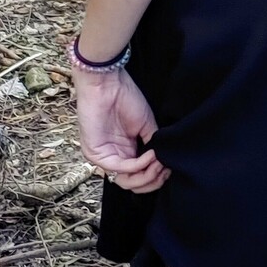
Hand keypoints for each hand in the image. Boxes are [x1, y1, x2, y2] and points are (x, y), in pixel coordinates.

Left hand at [74, 69, 168, 194]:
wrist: (107, 83)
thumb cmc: (124, 97)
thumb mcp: (147, 126)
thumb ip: (153, 147)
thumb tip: (165, 164)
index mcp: (125, 151)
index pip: (140, 176)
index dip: (157, 176)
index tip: (171, 167)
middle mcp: (114, 157)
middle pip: (134, 184)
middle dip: (154, 179)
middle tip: (166, 168)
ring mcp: (104, 157)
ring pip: (127, 182)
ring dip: (148, 174)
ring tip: (159, 161)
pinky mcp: (96, 155)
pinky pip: (121, 168)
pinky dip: (139, 164)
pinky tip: (150, 154)